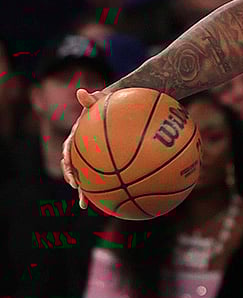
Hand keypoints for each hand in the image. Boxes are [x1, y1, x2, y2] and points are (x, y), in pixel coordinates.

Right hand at [62, 88, 109, 208]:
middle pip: (76, 169)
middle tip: (80, 195)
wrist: (118, 106)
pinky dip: (110, 184)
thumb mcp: (100, 99)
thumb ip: (91, 99)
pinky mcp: (106, 159)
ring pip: (89, 176)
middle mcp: (83, 149)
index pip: (69, 152)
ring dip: (88, 192)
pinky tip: (118, 195)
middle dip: (77, 184)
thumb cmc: (108, 103)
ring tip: (88, 206)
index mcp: (77, 137)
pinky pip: (108, 174)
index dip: (69, 164)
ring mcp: (94, 156)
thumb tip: (82, 91)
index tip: (71, 173)